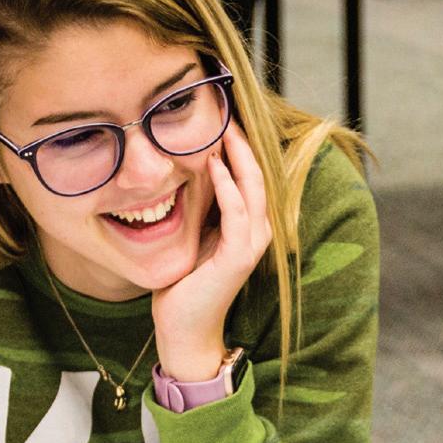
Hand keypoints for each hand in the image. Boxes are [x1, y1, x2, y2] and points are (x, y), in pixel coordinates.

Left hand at [152, 122, 271, 381]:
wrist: (184, 329)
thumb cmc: (185, 285)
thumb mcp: (193, 237)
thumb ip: (200, 209)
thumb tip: (185, 175)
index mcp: (248, 227)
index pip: (250, 178)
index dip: (240, 149)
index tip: (221, 119)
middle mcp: (257, 233)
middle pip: (258, 177)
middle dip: (243, 144)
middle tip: (226, 112)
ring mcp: (251, 245)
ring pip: (253, 190)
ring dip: (239, 158)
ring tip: (224, 129)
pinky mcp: (238, 257)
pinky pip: (237, 213)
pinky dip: (228, 187)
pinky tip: (215, 166)